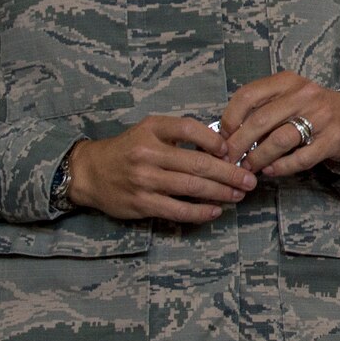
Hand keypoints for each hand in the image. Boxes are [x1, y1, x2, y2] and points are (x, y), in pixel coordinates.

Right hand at [66, 115, 255, 223]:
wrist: (90, 172)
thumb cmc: (128, 149)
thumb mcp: (149, 130)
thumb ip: (179, 134)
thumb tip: (221, 145)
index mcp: (151, 129)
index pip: (188, 129)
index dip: (214, 140)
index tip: (231, 150)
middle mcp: (147, 153)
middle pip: (196, 163)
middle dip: (229, 173)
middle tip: (250, 180)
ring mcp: (144, 180)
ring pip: (191, 187)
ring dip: (220, 193)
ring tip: (239, 195)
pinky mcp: (141, 203)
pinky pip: (176, 209)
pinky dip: (199, 211)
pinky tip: (215, 211)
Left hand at [219, 72, 339, 179]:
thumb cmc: (311, 109)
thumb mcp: (288, 97)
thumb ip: (263, 109)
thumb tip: (228, 134)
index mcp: (288, 81)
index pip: (249, 94)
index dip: (230, 118)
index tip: (223, 136)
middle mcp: (305, 95)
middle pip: (261, 120)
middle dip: (239, 144)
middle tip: (228, 159)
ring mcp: (321, 117)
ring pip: (280, 140)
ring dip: (258, 158)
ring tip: (248, 168)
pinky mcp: (333, 139)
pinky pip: (302, 158)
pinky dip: (282, 167)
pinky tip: (271, 170)